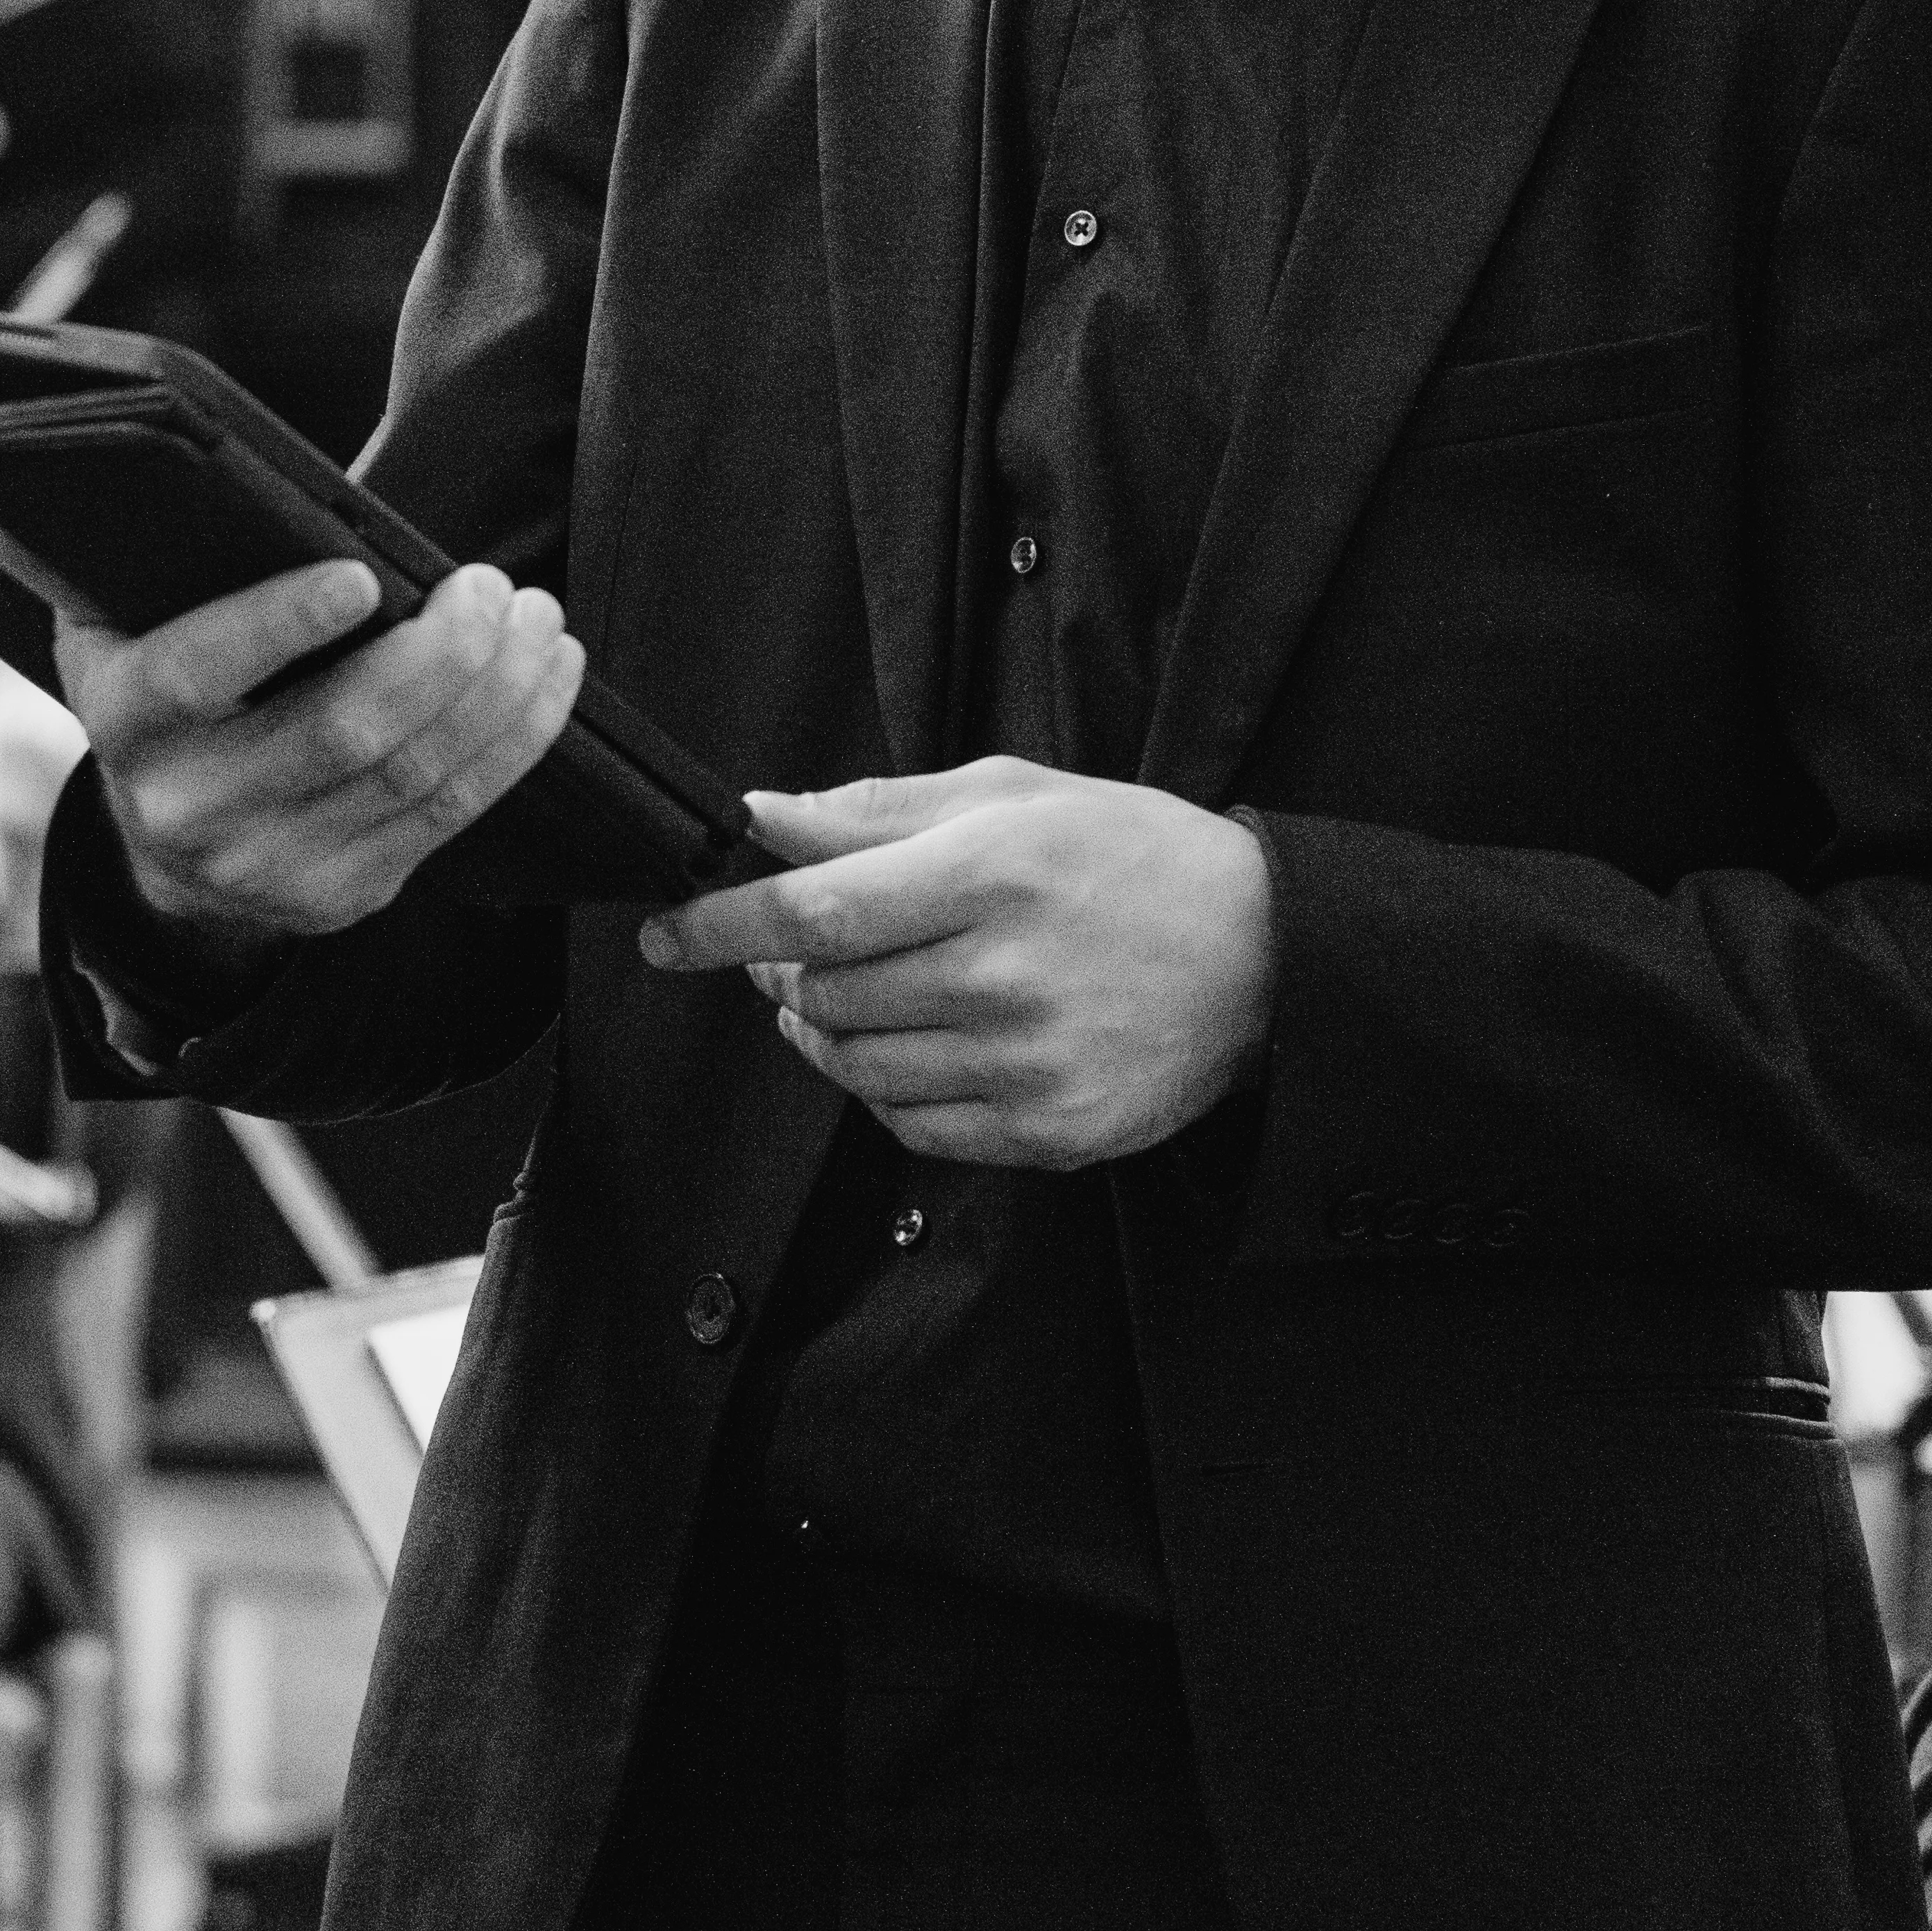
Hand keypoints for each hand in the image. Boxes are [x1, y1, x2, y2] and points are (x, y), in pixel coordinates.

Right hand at [0, 525, 583, 946]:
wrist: (168, 865)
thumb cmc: (160, 702)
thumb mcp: (100, 637)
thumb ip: (67, 566)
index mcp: (129, 725)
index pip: (199, 673)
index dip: (281, 624)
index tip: (362, 573)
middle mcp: (194, 809)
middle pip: (342, 733)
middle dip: (439, 654)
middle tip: (494, 583)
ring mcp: (277, 867)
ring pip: (414, 775)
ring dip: (496, 690)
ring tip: (535, 614)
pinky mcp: (351, 896)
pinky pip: (453, 814)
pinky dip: (518, 738)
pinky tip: (551, 673)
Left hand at [638, 758, 1274, 1171]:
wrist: (1266, 957)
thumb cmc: (1133, 858)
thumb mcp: (1013, 797)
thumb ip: (881, 811)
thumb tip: (765, 817)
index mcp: (990, 874)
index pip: (811, 913)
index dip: (719, 927)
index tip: (665, 935)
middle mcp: (1003, 976)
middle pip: (822, 997)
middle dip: (785, 974)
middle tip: (804, 950)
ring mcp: (1027, 1065)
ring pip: (856, 1068)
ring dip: (827, 1034)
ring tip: (857, 995)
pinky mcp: (1048, 1133)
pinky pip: (913, 1127)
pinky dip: (888, 1089)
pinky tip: (919, 1044)